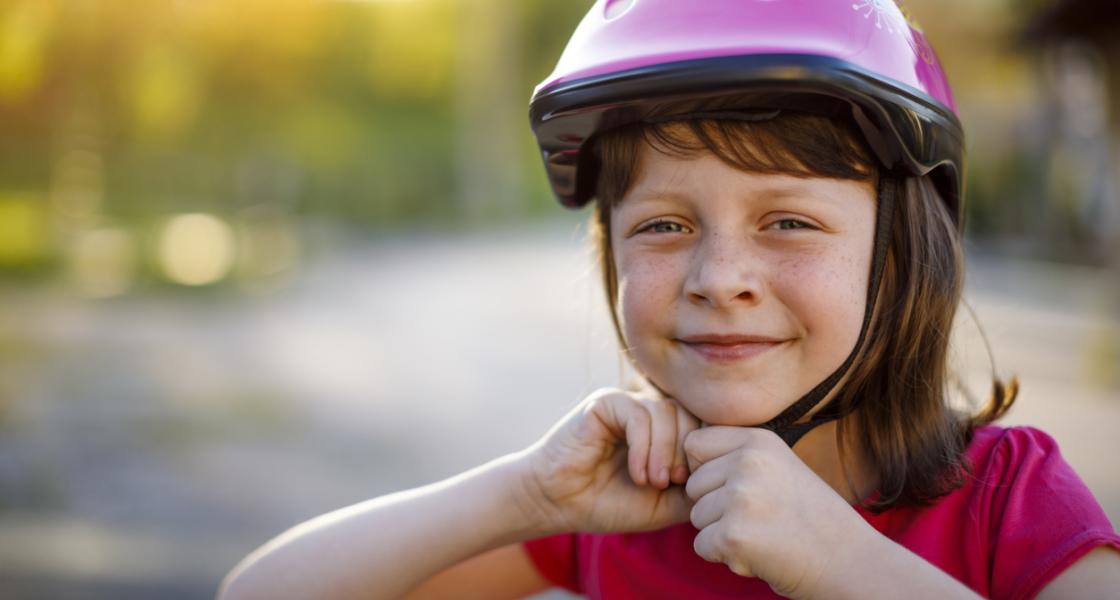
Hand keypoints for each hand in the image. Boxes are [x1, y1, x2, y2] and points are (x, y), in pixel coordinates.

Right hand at [518, 387, 701, 534]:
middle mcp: (648, 412)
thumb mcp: (664, 503)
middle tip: (673, 482)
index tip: (691, 485)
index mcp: (665, 432)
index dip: (705, 454)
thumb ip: (694, 489)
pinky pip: (639, 414)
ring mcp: (627, 404)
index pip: (703, 426)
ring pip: (667, 412)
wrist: (560, 503)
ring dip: (665, 451)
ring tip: (652, 481)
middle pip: (690, 415)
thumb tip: (729, 480)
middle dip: (688, 451)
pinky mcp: (605, 403)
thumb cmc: (609, 504)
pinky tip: (636, 472)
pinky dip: (644, 446)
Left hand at [684, 426, 877, 598]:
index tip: (736, 488)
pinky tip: (759, 553)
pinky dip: (724, 556)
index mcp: (758, 441)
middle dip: (715, 508)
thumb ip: (736, 456)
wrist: (849, 562)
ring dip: (722, 533)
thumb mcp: (778, 467)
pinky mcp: (734, 534)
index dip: (706, 471)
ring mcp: (740, 497)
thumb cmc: (809, 518)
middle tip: (760, 519)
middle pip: (693, 485)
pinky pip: (701, 545)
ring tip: (763, 535)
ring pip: (697, 517)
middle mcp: (748, 462)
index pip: (694, 445)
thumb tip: (684, 451)